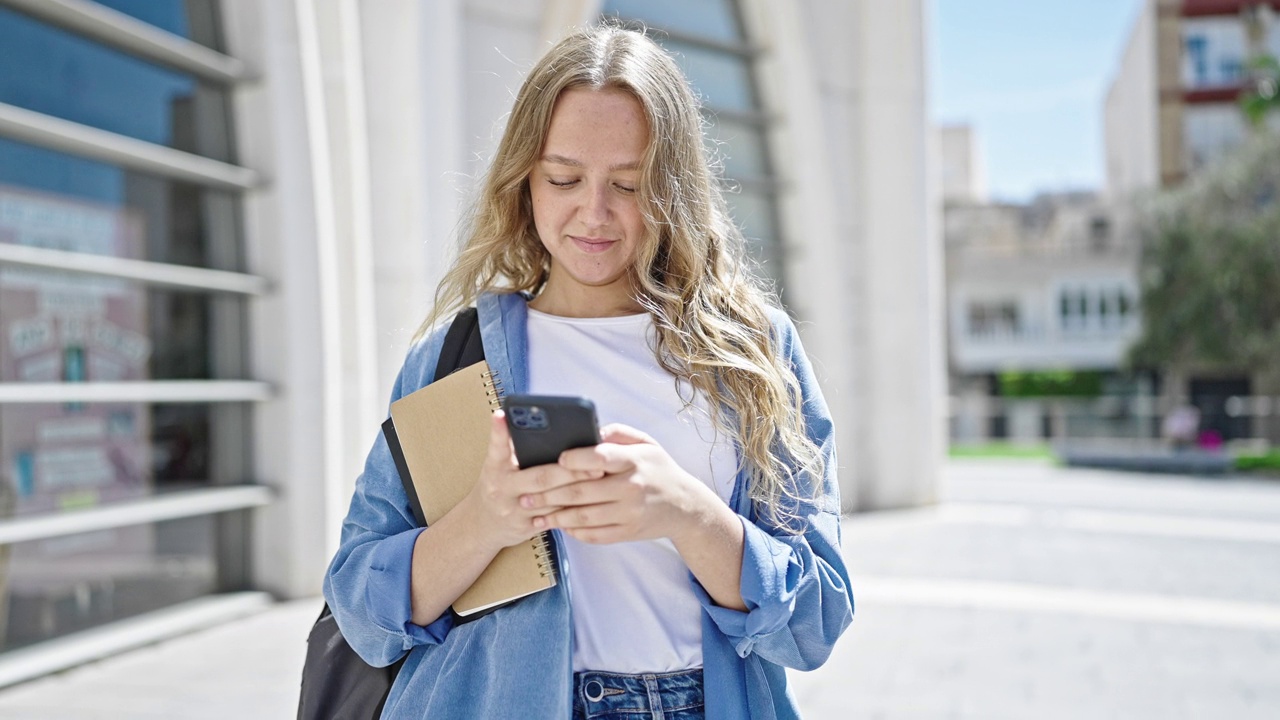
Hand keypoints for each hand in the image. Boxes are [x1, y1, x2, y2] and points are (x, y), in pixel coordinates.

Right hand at [462, 411, 603, 550]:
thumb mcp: (498, 466)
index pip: (498, 447)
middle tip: (596, 465)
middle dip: (571, 472)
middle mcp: (502, 488)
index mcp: (495, 467)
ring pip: (552, 501)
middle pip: (540, 478)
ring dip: (578, 492)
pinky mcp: (526, 527)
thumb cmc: (499, 486)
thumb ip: (514, 448)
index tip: (502, 414)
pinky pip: (554, 519)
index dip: (499, 432)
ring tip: (602, 482)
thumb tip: (543, 425)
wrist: (483, 525)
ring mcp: (514, 510)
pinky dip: (573, 510)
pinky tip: (593, 502)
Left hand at [524, 423, 722, 544]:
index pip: (600, 457)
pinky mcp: (628, 533)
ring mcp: (630, 513)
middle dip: (550, 494)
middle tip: (525, 495)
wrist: (685, 506)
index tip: (555, 458)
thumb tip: (588, 430)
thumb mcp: (646, 443)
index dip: (575, 458)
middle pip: (583, 491)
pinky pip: (594, 534)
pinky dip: (574, 531)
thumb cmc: (658, 469)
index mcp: (634, 460)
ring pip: (584, 516)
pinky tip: (559, 525)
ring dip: (556, 516)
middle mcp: (632, 487)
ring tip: (535, 513)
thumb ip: (617, 433)